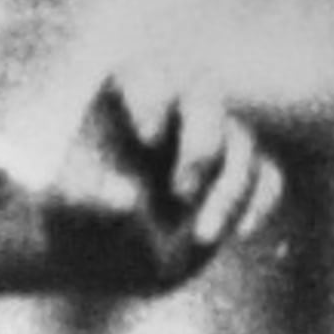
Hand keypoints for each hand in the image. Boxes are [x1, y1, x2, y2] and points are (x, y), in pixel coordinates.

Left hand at [41, 68, 278, 300]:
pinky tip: (240, 233)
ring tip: (200, 238)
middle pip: (206, 98)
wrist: (100, 257)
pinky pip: (266, 176)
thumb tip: (126, 199)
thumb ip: (85, 200)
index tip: (148, 139)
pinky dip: (259, 202)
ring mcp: (209, 141)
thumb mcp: (67, 215)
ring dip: (229, 192)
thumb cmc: (75, 222)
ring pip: (241, 143)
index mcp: (125, 99)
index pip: (150, 75)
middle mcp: (174, 110)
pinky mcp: (234, 179)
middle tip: (180, 194)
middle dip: (201, 145)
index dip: (155, 98)